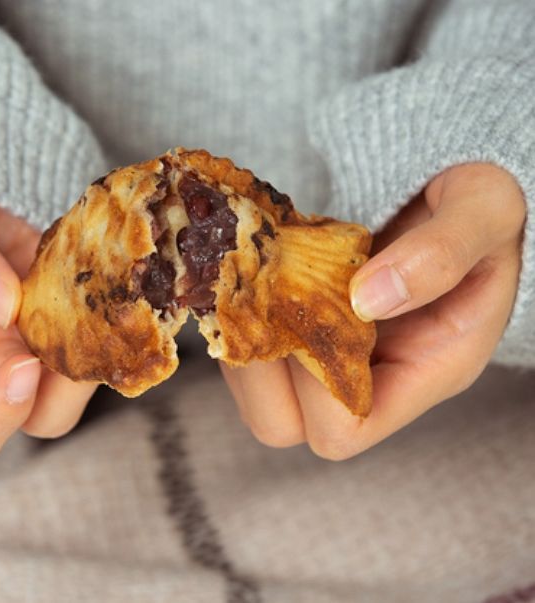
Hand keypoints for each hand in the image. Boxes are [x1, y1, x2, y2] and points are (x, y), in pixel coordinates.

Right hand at [0, 171, 95, 463]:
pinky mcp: (53, 289)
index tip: (23, 368)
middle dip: (68, 390)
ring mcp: (22, 322)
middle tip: (87, 340)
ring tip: (110, 305)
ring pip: (74, 369)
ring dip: (99, 348)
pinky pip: (90, 315)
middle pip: (36, 411)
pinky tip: (118, 275)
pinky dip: (109, 305)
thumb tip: (3, 304)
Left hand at [222, 163, 525, 458]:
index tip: (309, 314)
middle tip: (262, 299)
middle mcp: (372, 375)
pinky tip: (250, 271)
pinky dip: (237, 316)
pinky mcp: (309, 327)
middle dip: (257, 368)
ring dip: (242, 337)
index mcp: (426, 369)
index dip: (309, 386)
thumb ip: (440, 255)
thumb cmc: (481, 204)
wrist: (455, 188)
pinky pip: (251, 346)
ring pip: (256, 388)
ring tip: (254, 279)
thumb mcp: (485, 210)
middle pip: (283, 423)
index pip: (344, 429)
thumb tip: (367, 299)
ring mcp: (335, 354)